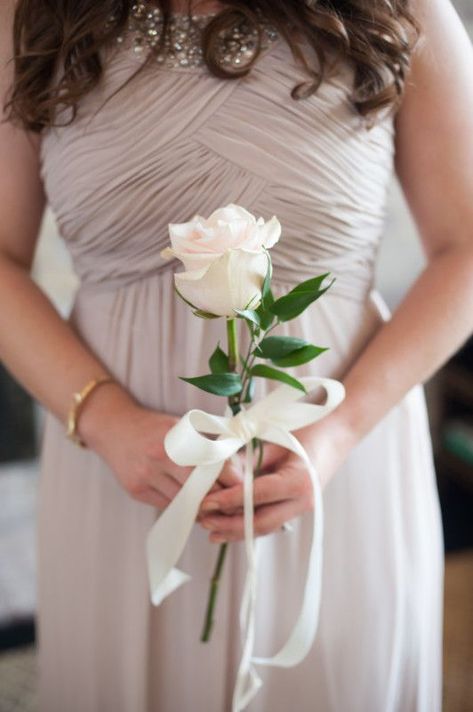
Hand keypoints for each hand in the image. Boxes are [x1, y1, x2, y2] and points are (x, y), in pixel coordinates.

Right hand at [78, 382, 241, 508]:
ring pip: (183, 503)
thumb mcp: (182, 427)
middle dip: (218, 498)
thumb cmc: (156, 428)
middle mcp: (159, 457)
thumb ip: (208, 445)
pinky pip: (167, 507)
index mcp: (175, 437)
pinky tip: (192, 506)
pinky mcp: (136, 491)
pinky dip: (182, 509)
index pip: (211, 465)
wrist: (114, 428)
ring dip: (201, 507)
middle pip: (198, 489)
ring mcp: (145, 476)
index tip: (242, 487)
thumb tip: (238, 469)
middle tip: (232, 503)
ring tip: (215, 506)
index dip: (230, 479)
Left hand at [197, 416, 355, 541]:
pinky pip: (270, 520)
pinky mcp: (297, 507)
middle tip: (203, 520)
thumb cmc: (307, 427)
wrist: (338, 430)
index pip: (258, 497)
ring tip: (210, 529)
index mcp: (300, 482)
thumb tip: (221, 475)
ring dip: (237, 530)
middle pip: (261, 523)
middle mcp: (303, 501)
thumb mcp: (275, 439)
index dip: (230, 502)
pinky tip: (229, 527)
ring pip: (265, 527)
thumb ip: (250, 460)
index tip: (207, 502)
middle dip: (229, 525)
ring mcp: (302, 508)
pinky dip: (249, 524)